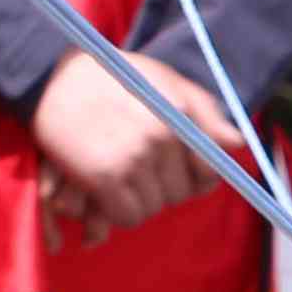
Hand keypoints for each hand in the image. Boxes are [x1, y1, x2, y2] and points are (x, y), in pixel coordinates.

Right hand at [30, 53, 246, 244]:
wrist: (53, 74)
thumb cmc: (115, 76)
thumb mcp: (167, 81)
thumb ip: (206, 112)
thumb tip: (237, 145)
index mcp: (181, 118)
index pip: (209, 173)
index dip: (196, 178)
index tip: (178, 171)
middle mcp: (161, 140)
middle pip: (179, 194)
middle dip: (164, 188)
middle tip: (141, 171)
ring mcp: (132, 159)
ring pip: (153, 208)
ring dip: (140, 200)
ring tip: (122, 177)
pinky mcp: (102, 176)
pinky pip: (127, 216)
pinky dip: (120, 212)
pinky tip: (108, 194)